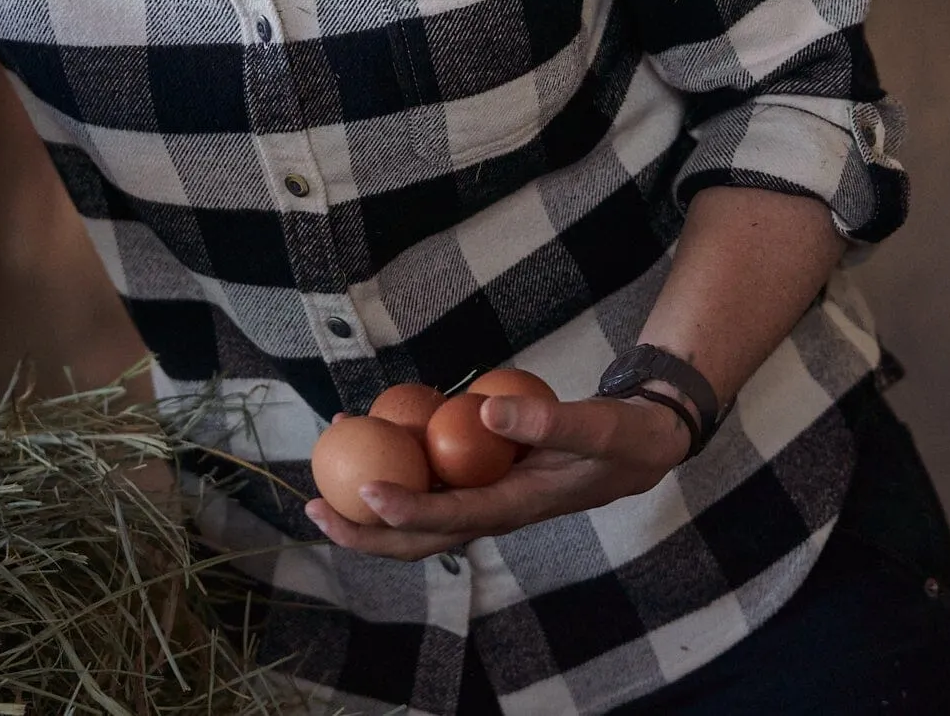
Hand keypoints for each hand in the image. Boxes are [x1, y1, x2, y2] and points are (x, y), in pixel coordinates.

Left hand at [304, 394, 689, 560]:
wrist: (638, 447)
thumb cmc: (620, 440)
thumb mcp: (597, 428)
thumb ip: (549, 423)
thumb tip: (485, 411)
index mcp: (515, 507)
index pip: (449, 520)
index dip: (403, 512)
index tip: (362, 494)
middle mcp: (491, 512)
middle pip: (416, 538)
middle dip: (362, 532)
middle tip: (312, 508)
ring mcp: (483, 499)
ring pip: (416, 513)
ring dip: (367, 500)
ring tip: (324, 463)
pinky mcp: (481, 481)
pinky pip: (430, 482)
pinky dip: (396, 464)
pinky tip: (372, 430)